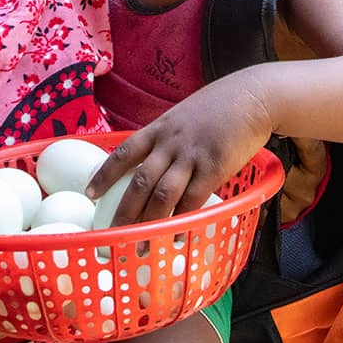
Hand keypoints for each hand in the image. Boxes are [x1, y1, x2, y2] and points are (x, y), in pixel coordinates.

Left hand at [86, 74, 272, 226]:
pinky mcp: (214, 167)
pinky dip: (182, 221)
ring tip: (141, 246)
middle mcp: (170, 143)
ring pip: (162, 194)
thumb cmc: (219, 107)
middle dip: (123, 211)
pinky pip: (193, 199)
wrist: (253, 96)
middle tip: (112, 235)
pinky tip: (175, 237)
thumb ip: (167, 138)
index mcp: (159, 129)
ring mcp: (191, 155)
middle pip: (139, 181)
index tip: (89, 192)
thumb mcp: (183, 116)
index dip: (104, 174)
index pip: (124, 152)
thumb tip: (155, 161)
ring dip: (150, 223)